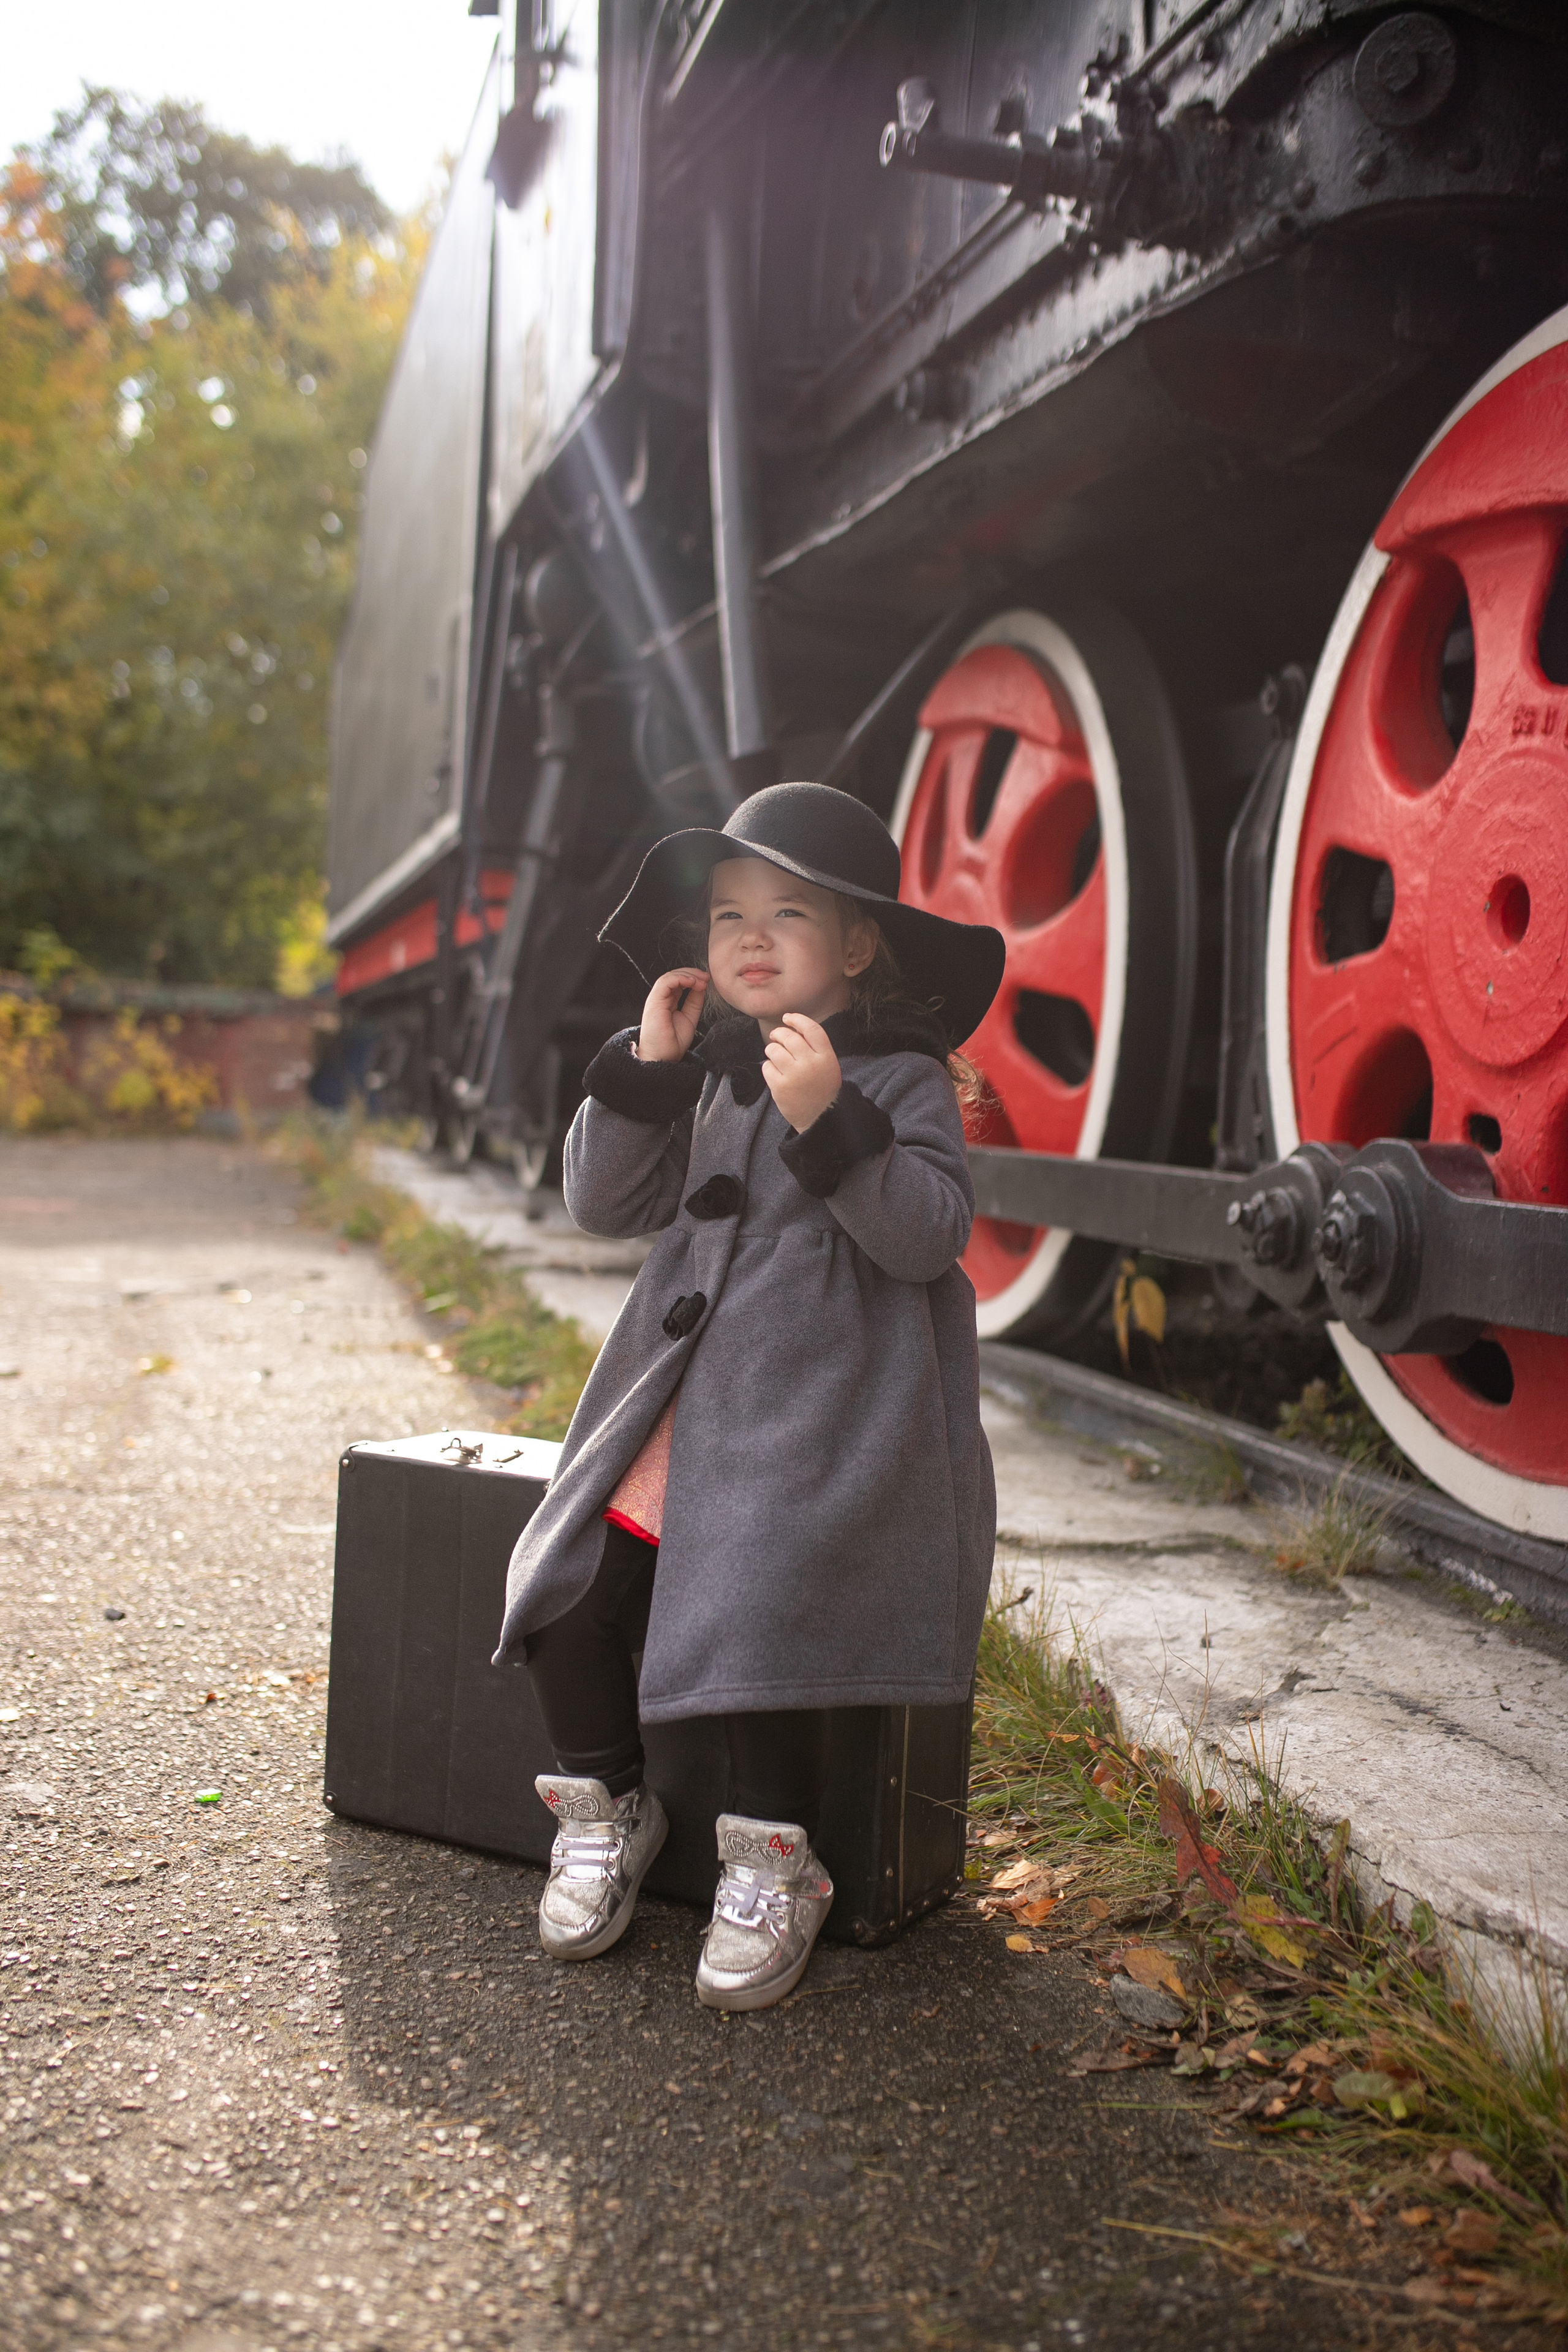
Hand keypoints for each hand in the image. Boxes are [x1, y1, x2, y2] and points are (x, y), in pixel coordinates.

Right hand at [639, 968, 707, 1061]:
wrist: (662, 1059)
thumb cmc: (672, 1044)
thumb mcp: (690, 1018)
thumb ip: (694, 1002)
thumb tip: (702, 986)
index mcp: (668, 1002)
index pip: (679, 982)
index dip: (693, 978)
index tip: (708, 980)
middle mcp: (660, 999)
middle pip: (675, 976)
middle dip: (692, 973)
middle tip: (707, 977)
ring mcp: (656, 999)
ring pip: (670, 976)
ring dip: (688, 975)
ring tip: (702, 980)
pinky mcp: (654, 1002)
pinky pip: (665, 982)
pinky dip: (680, 978)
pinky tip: (693, 982)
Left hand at [762, 1013, 841, 1130]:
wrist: (820, 1118)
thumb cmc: (822, 1089)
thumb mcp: (828, 1066)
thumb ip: (814, 1048)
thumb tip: (792, 1028)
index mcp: (826, 1056)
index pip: (811, 1029)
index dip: (797, 1019)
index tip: (787, 1018)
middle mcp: (811, 1063)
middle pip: (789, 1037)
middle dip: (778, 1033)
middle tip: (775, 1036)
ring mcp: (795, 1075)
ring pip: (774, 1050)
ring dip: (771, 1050)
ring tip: (775, 1055)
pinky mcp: (780, 1087)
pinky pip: (767, 1067)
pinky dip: (768, 1067)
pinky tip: (775, 1073)